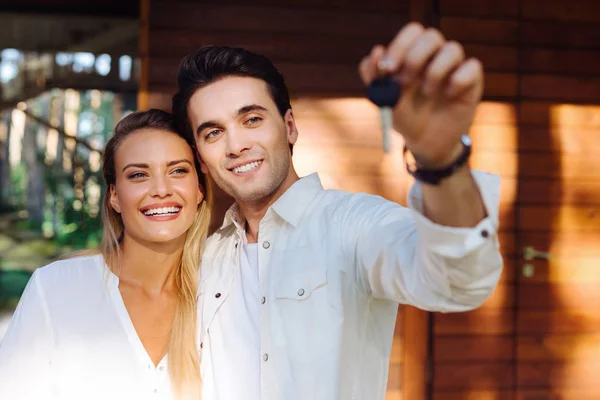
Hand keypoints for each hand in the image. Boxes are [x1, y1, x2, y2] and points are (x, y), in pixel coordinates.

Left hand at [359, 22, 482, 166]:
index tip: (388, 68)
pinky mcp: (472, 80)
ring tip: (426, 93)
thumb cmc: (405, 116)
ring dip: (435, 72)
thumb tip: (376, 50)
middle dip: (415, 57)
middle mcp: (435, 56)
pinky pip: (472, 67)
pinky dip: (458, 81)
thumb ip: (374, 77)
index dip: (400, 45)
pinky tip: (449, 96)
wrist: (425, 142)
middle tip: (404, 81)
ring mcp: (455, 67)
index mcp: (414, 54)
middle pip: (432, 36)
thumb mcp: (384, 100)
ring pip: (453, 49)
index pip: (412, 32)